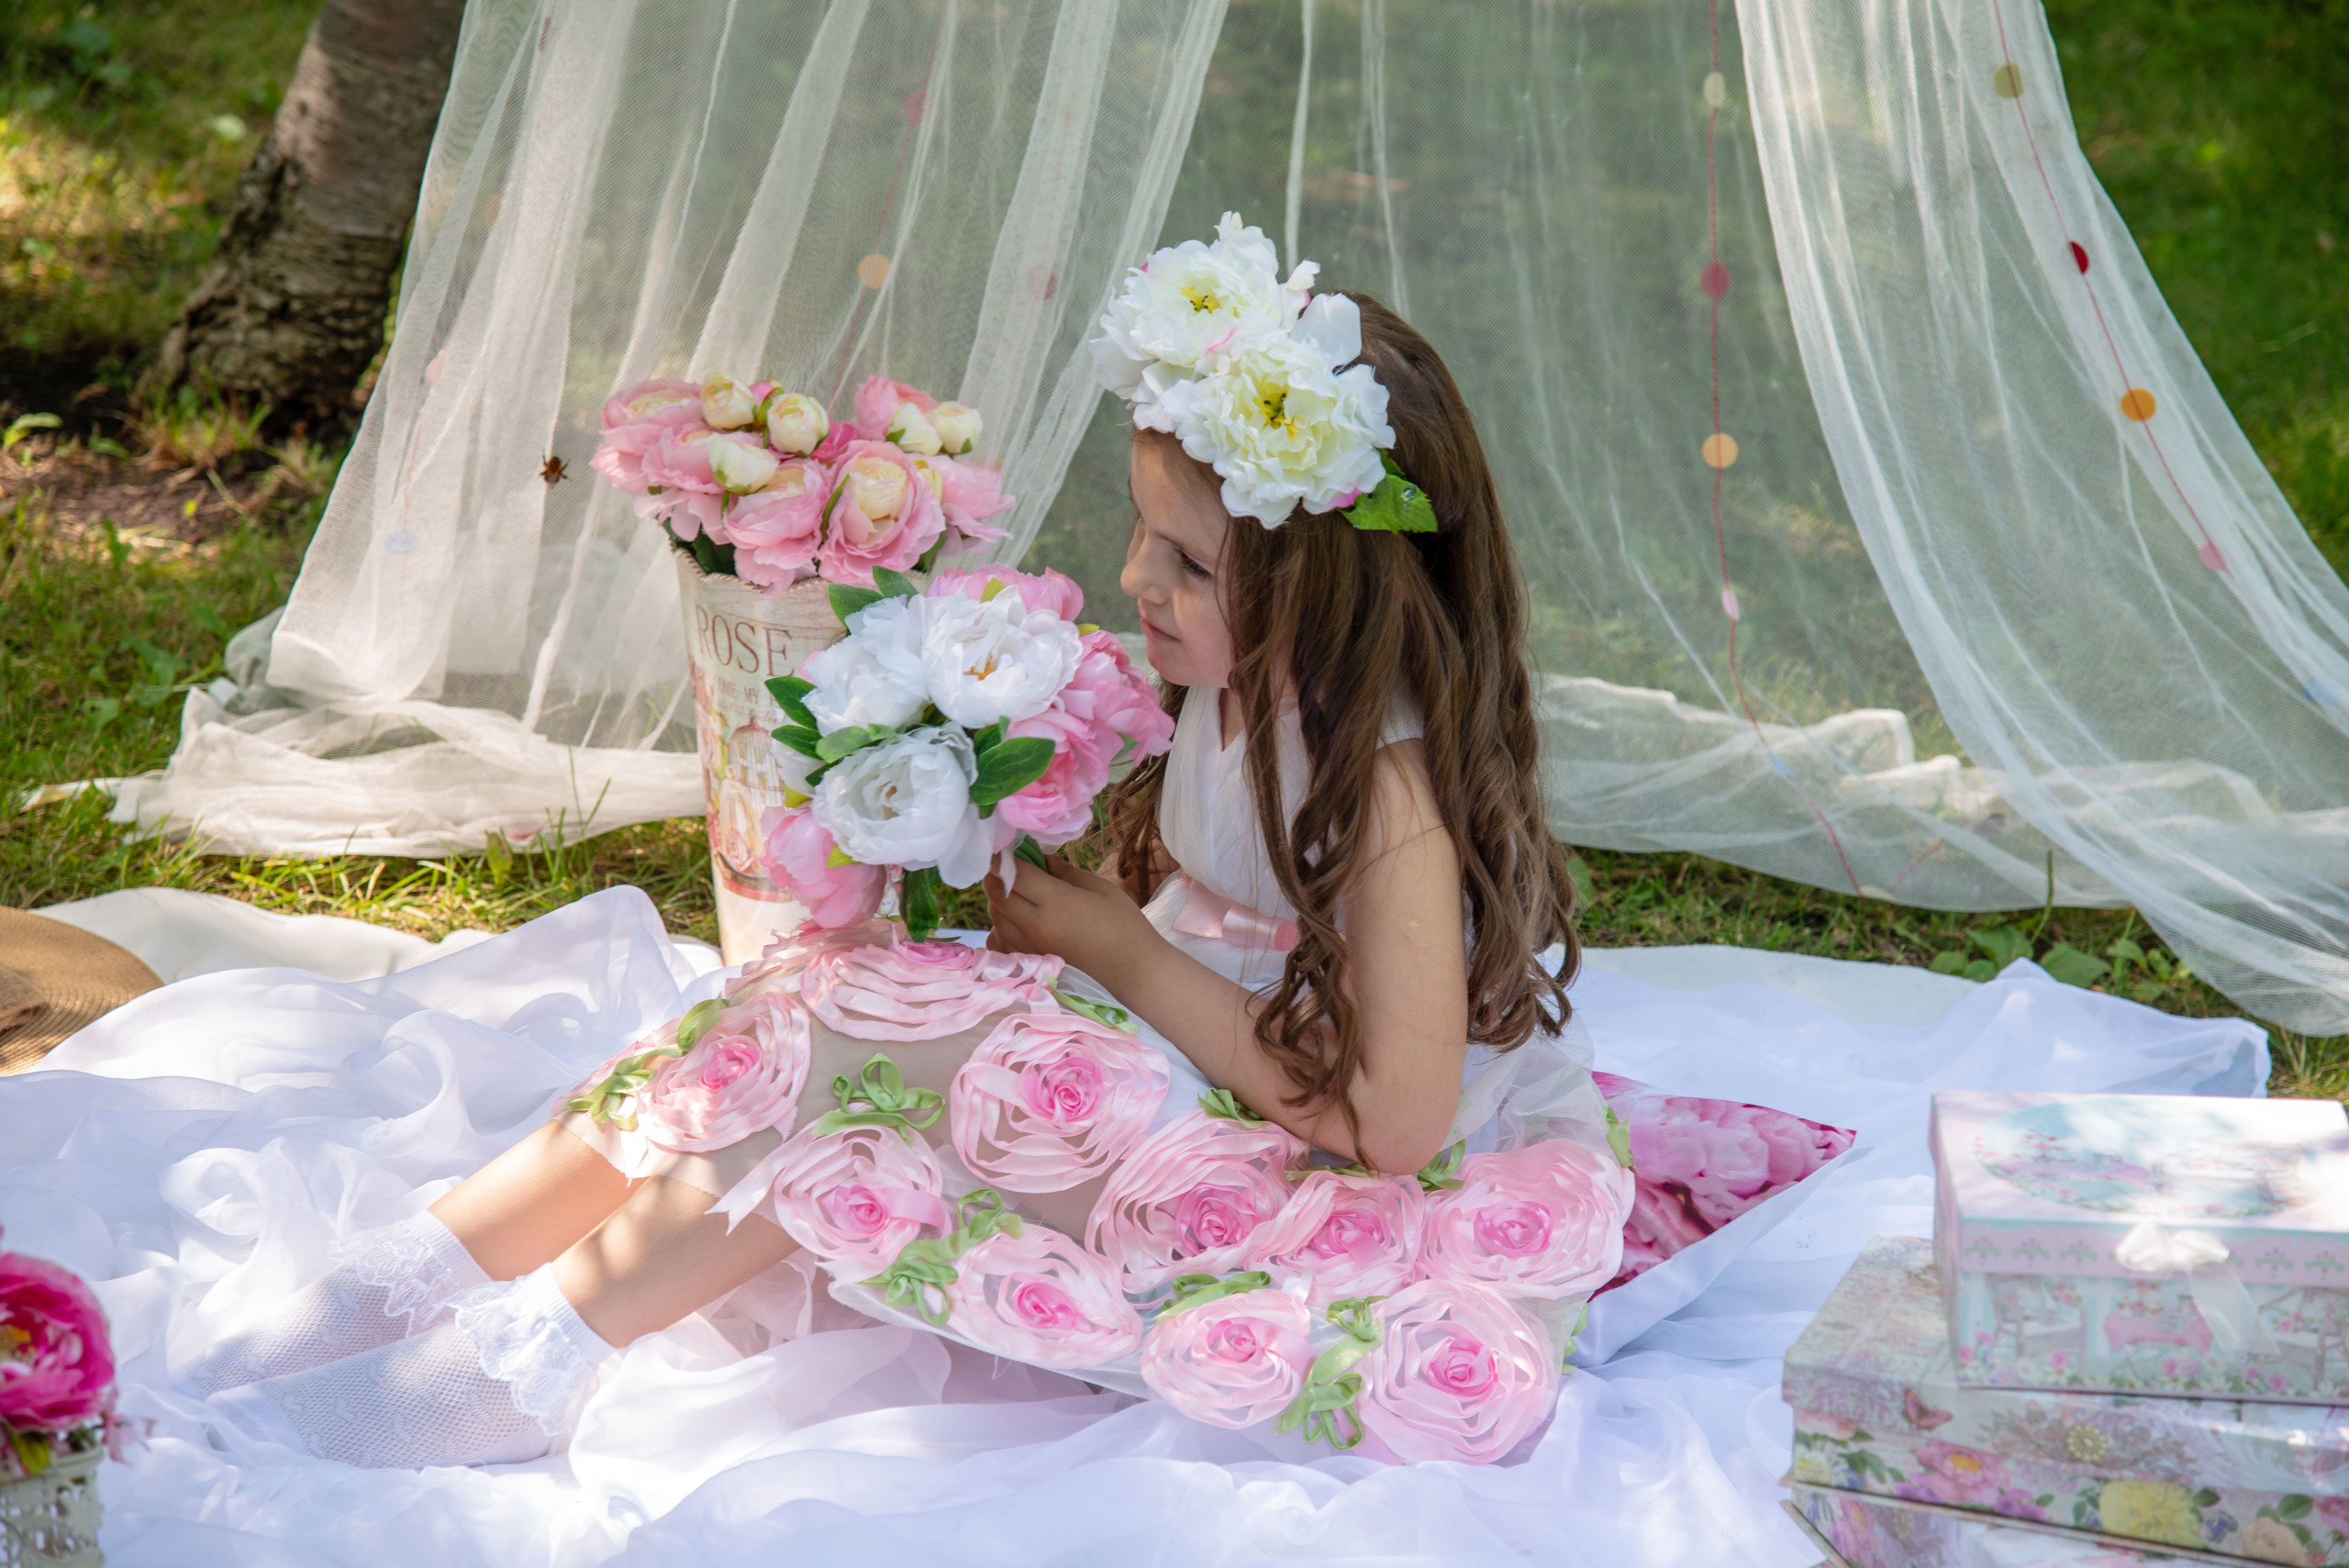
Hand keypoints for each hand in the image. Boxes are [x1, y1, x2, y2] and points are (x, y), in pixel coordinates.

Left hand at [984, 854, 1159, 979]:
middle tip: (1006, 866)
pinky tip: (1016, 923)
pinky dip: (1000, 928)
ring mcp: (1029, 948)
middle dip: (996, 875)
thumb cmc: (1124, 926)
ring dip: (997, 901)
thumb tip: (1041, 858)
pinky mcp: (1030, 966)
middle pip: (996, 894)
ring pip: (994, 918)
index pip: (1014, 873)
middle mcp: (1035, 926)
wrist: (1134, 973)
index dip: (1003, 857)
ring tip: (1015, 893)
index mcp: (1056, 902)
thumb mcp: (1100, 889)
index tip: (1003, 847)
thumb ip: (1065, 872)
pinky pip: (998, 943)